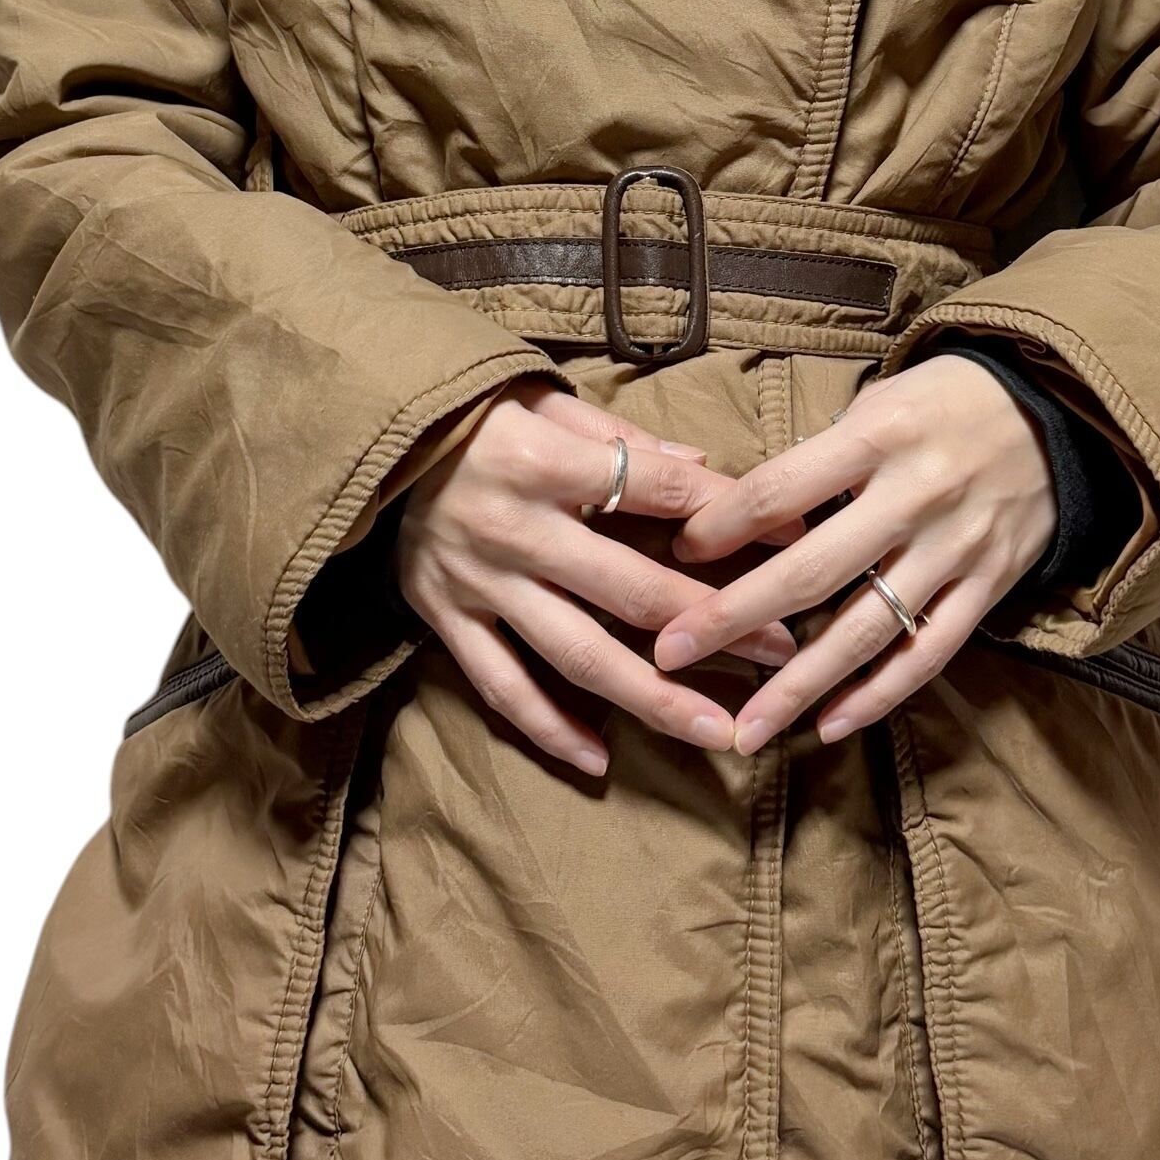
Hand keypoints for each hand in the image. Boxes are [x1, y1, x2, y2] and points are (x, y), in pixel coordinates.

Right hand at [396, 379, 798, 776]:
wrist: (364, 440)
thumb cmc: (469, 415)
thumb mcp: (540, 399)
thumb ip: (619, 434)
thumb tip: (705, 466)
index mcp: (544, 460)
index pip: (656, 488)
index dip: (729, 515)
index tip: (795, 538)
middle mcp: (514, 528)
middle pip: (630, 589)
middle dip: (714, 626)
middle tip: (782, 652)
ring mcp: (478, 582)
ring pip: (576, 655)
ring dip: (652, 698)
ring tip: (716, 731)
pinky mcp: (445, 618)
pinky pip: (502, 687)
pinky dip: (548, 729)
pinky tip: (599, 761)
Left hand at [657, 353, 1057, 751]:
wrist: (1060, 412)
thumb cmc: (947, 400)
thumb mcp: (880, 401)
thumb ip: (820, 458)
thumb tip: (740, 513)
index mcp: (878, 435)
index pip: (780, 490)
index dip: (721, 526)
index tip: (677, 554)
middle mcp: (915, 495)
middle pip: (810, 570)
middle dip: (732, 617)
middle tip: (670, 653)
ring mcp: (955, 547)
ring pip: (866, 630)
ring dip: (799, 685)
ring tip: (746, 729)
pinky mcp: (989, 586)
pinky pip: (928, 653)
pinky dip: (878, 695)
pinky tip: (829, 725)